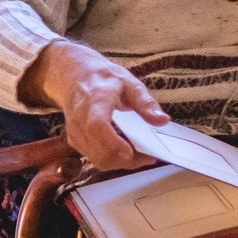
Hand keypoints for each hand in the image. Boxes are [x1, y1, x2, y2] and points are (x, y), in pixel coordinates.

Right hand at [20, 38, 167, 172]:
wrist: (75, 75)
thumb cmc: (103, 78)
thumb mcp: (129, 83)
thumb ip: (145, 102)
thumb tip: (162, 120)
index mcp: (95, 101)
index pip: (97, 126)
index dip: (113, 143)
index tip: (130, 152)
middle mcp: (80, 119)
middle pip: (99, 150)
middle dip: (125, 160)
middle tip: (147, 156)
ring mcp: (75, 131)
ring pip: (98, 159)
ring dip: (120, 162)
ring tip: (138, 154)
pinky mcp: (75, 140)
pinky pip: (94, 158)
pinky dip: (112, 160)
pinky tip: (124, 150)